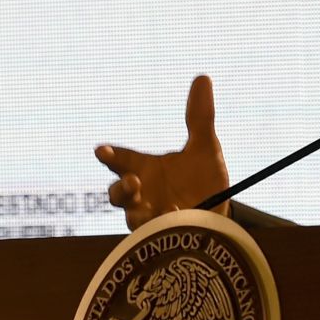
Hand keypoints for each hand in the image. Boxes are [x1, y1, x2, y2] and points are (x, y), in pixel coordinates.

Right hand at [97, 75, 230, 228]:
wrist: (217, 221)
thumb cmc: (204, 184)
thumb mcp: (206, 149)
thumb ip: (200, 117)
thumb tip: (203, 77)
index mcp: (144, 170)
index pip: (121, 160)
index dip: (110, 155)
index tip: (101, 150)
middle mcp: (141, 196)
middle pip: (117, 194)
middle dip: (121, 189)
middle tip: (134, 181)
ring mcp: (150, 221)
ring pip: (133, 219)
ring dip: (140, 213)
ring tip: (160, 208)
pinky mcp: (161, 241)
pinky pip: (155, 238)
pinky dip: (164, 229)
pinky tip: (179, 219)